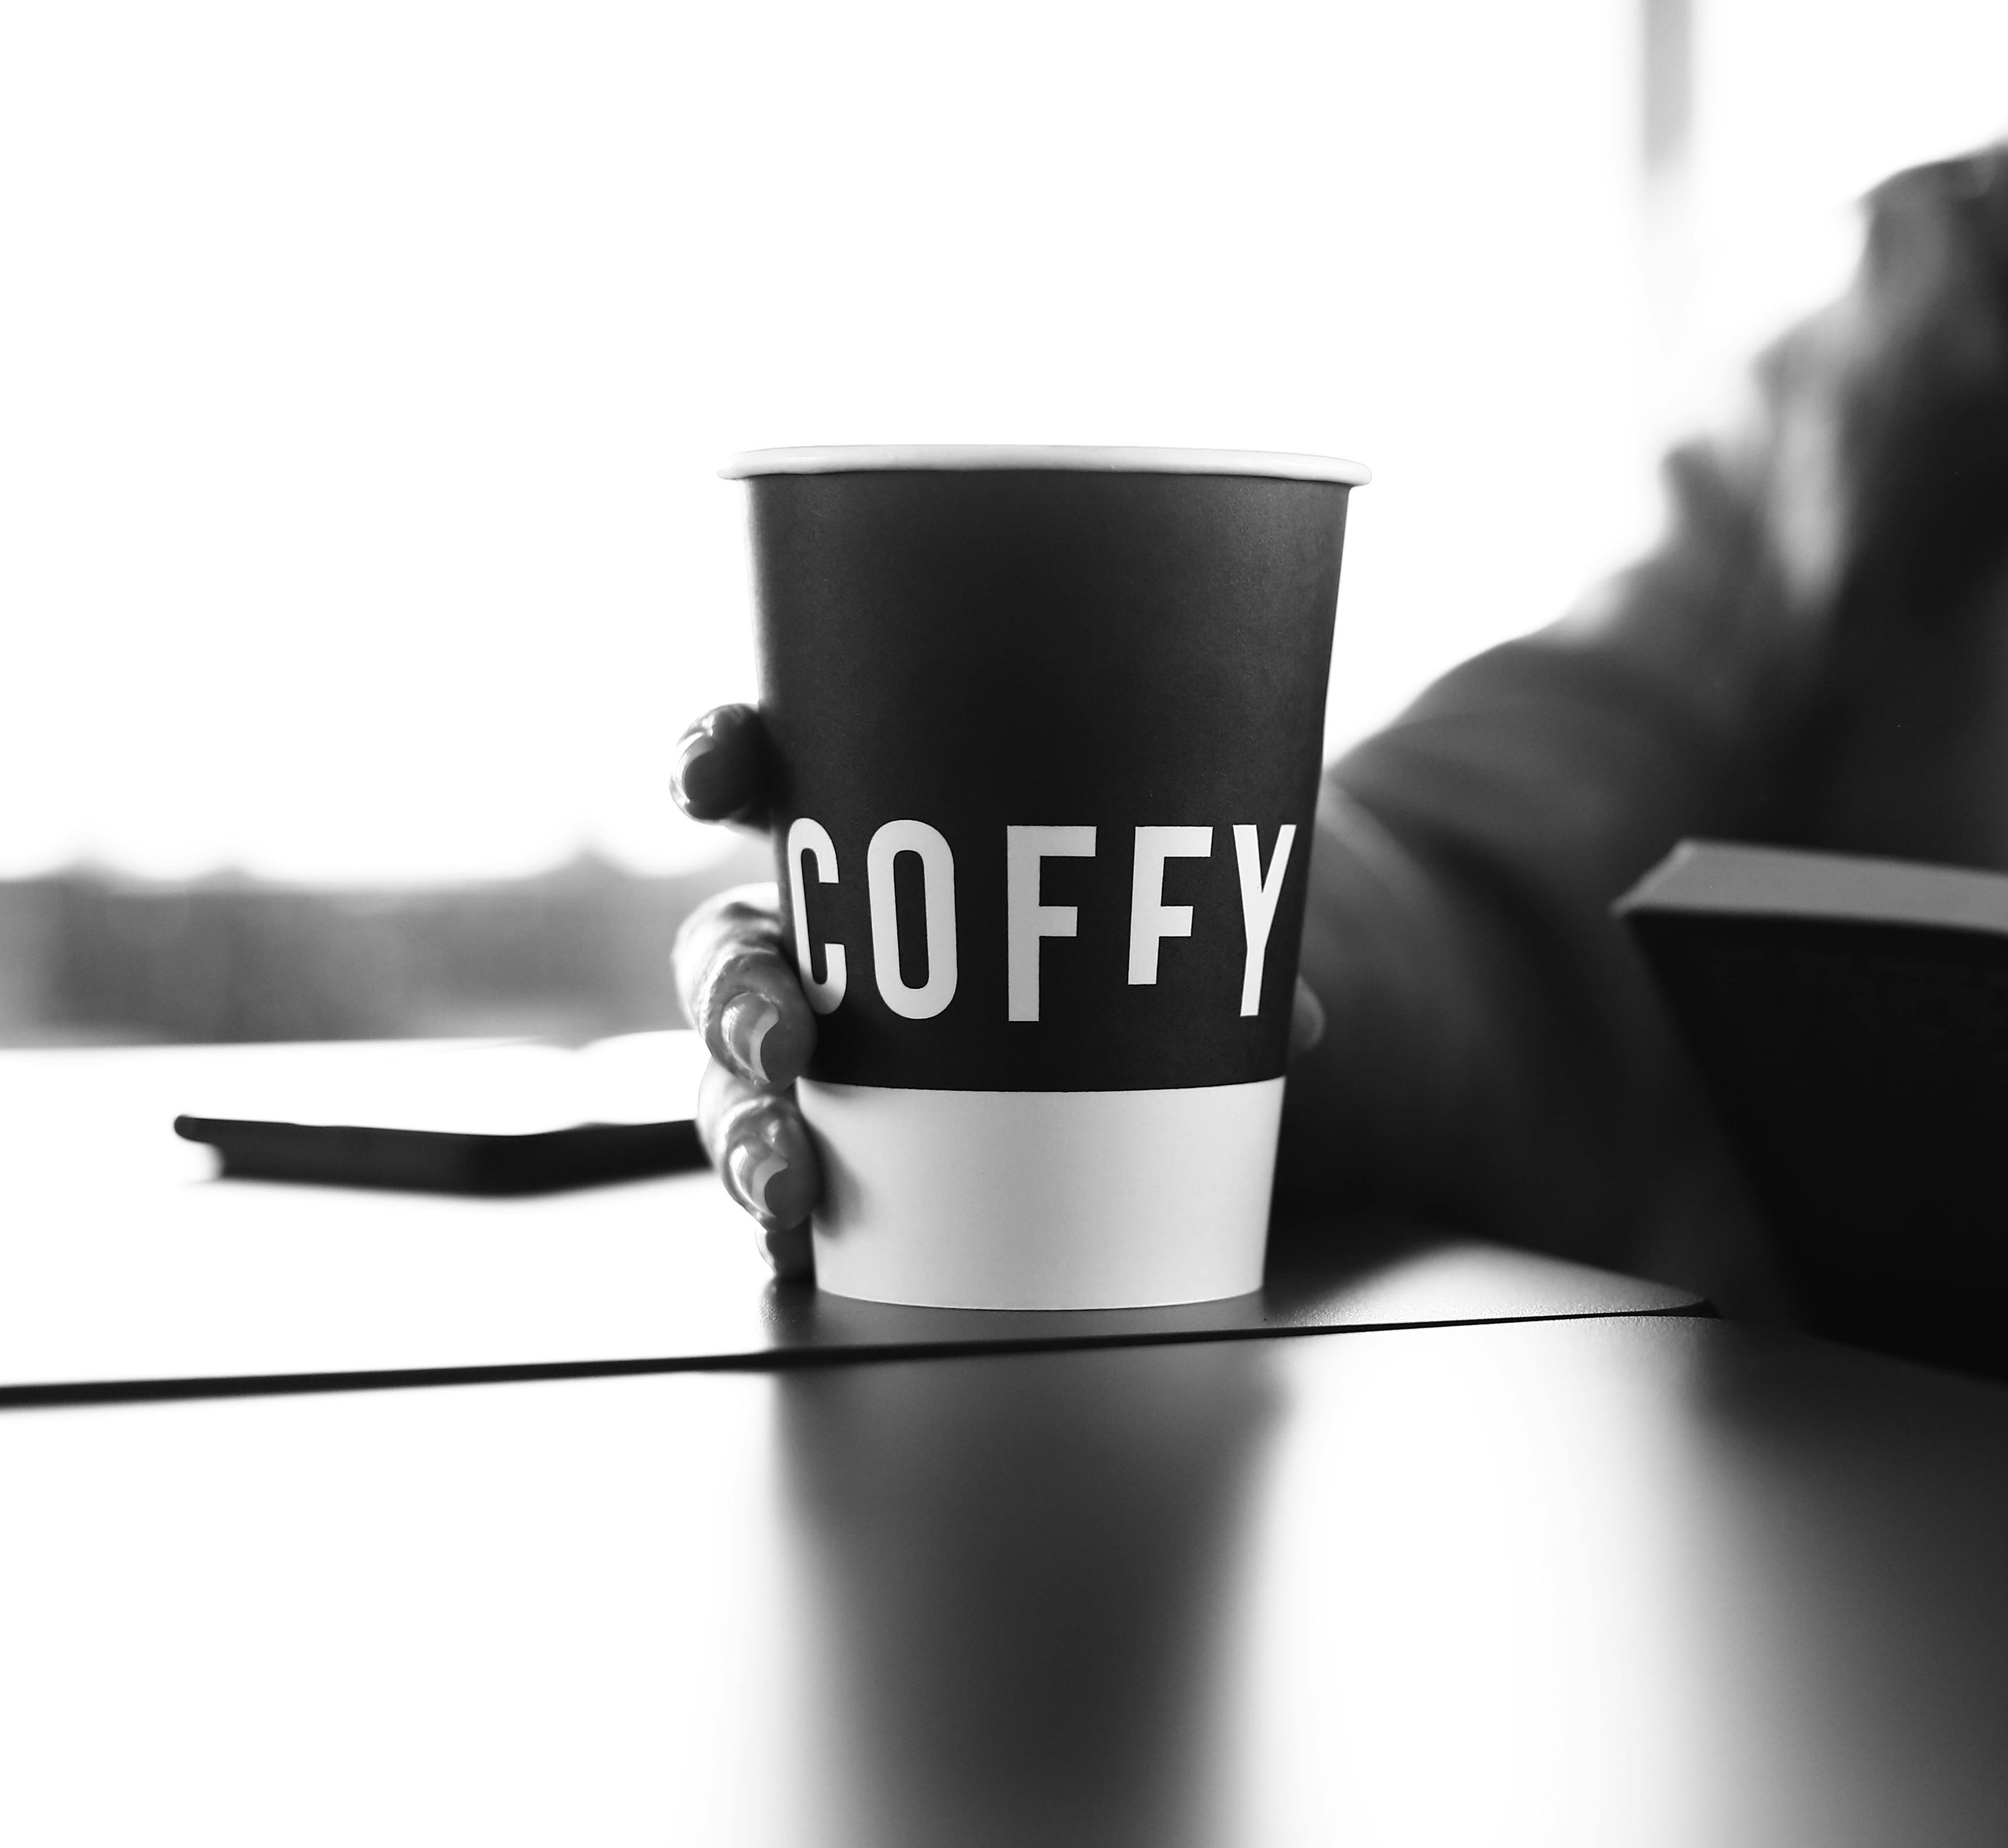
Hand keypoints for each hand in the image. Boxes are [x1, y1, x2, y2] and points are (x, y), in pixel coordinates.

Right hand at [664, 702, 1327, 1280]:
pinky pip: (785, 1177)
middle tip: (784, 1039)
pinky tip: (792, 1250)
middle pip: (731, 949)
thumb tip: (1295, 1021)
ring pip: (734, 1074)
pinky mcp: (849, 1141)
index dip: (720, 757)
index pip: (773, 767)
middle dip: (736, 996)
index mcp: (880, 824)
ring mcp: (828, 1042)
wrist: (1170, 997)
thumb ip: (1223, 945)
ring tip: (785, 1182)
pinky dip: (777, 1219)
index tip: (712, 776)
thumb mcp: (1176, 896)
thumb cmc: (1145, 905)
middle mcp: (827, 932)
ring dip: (740, 1126)